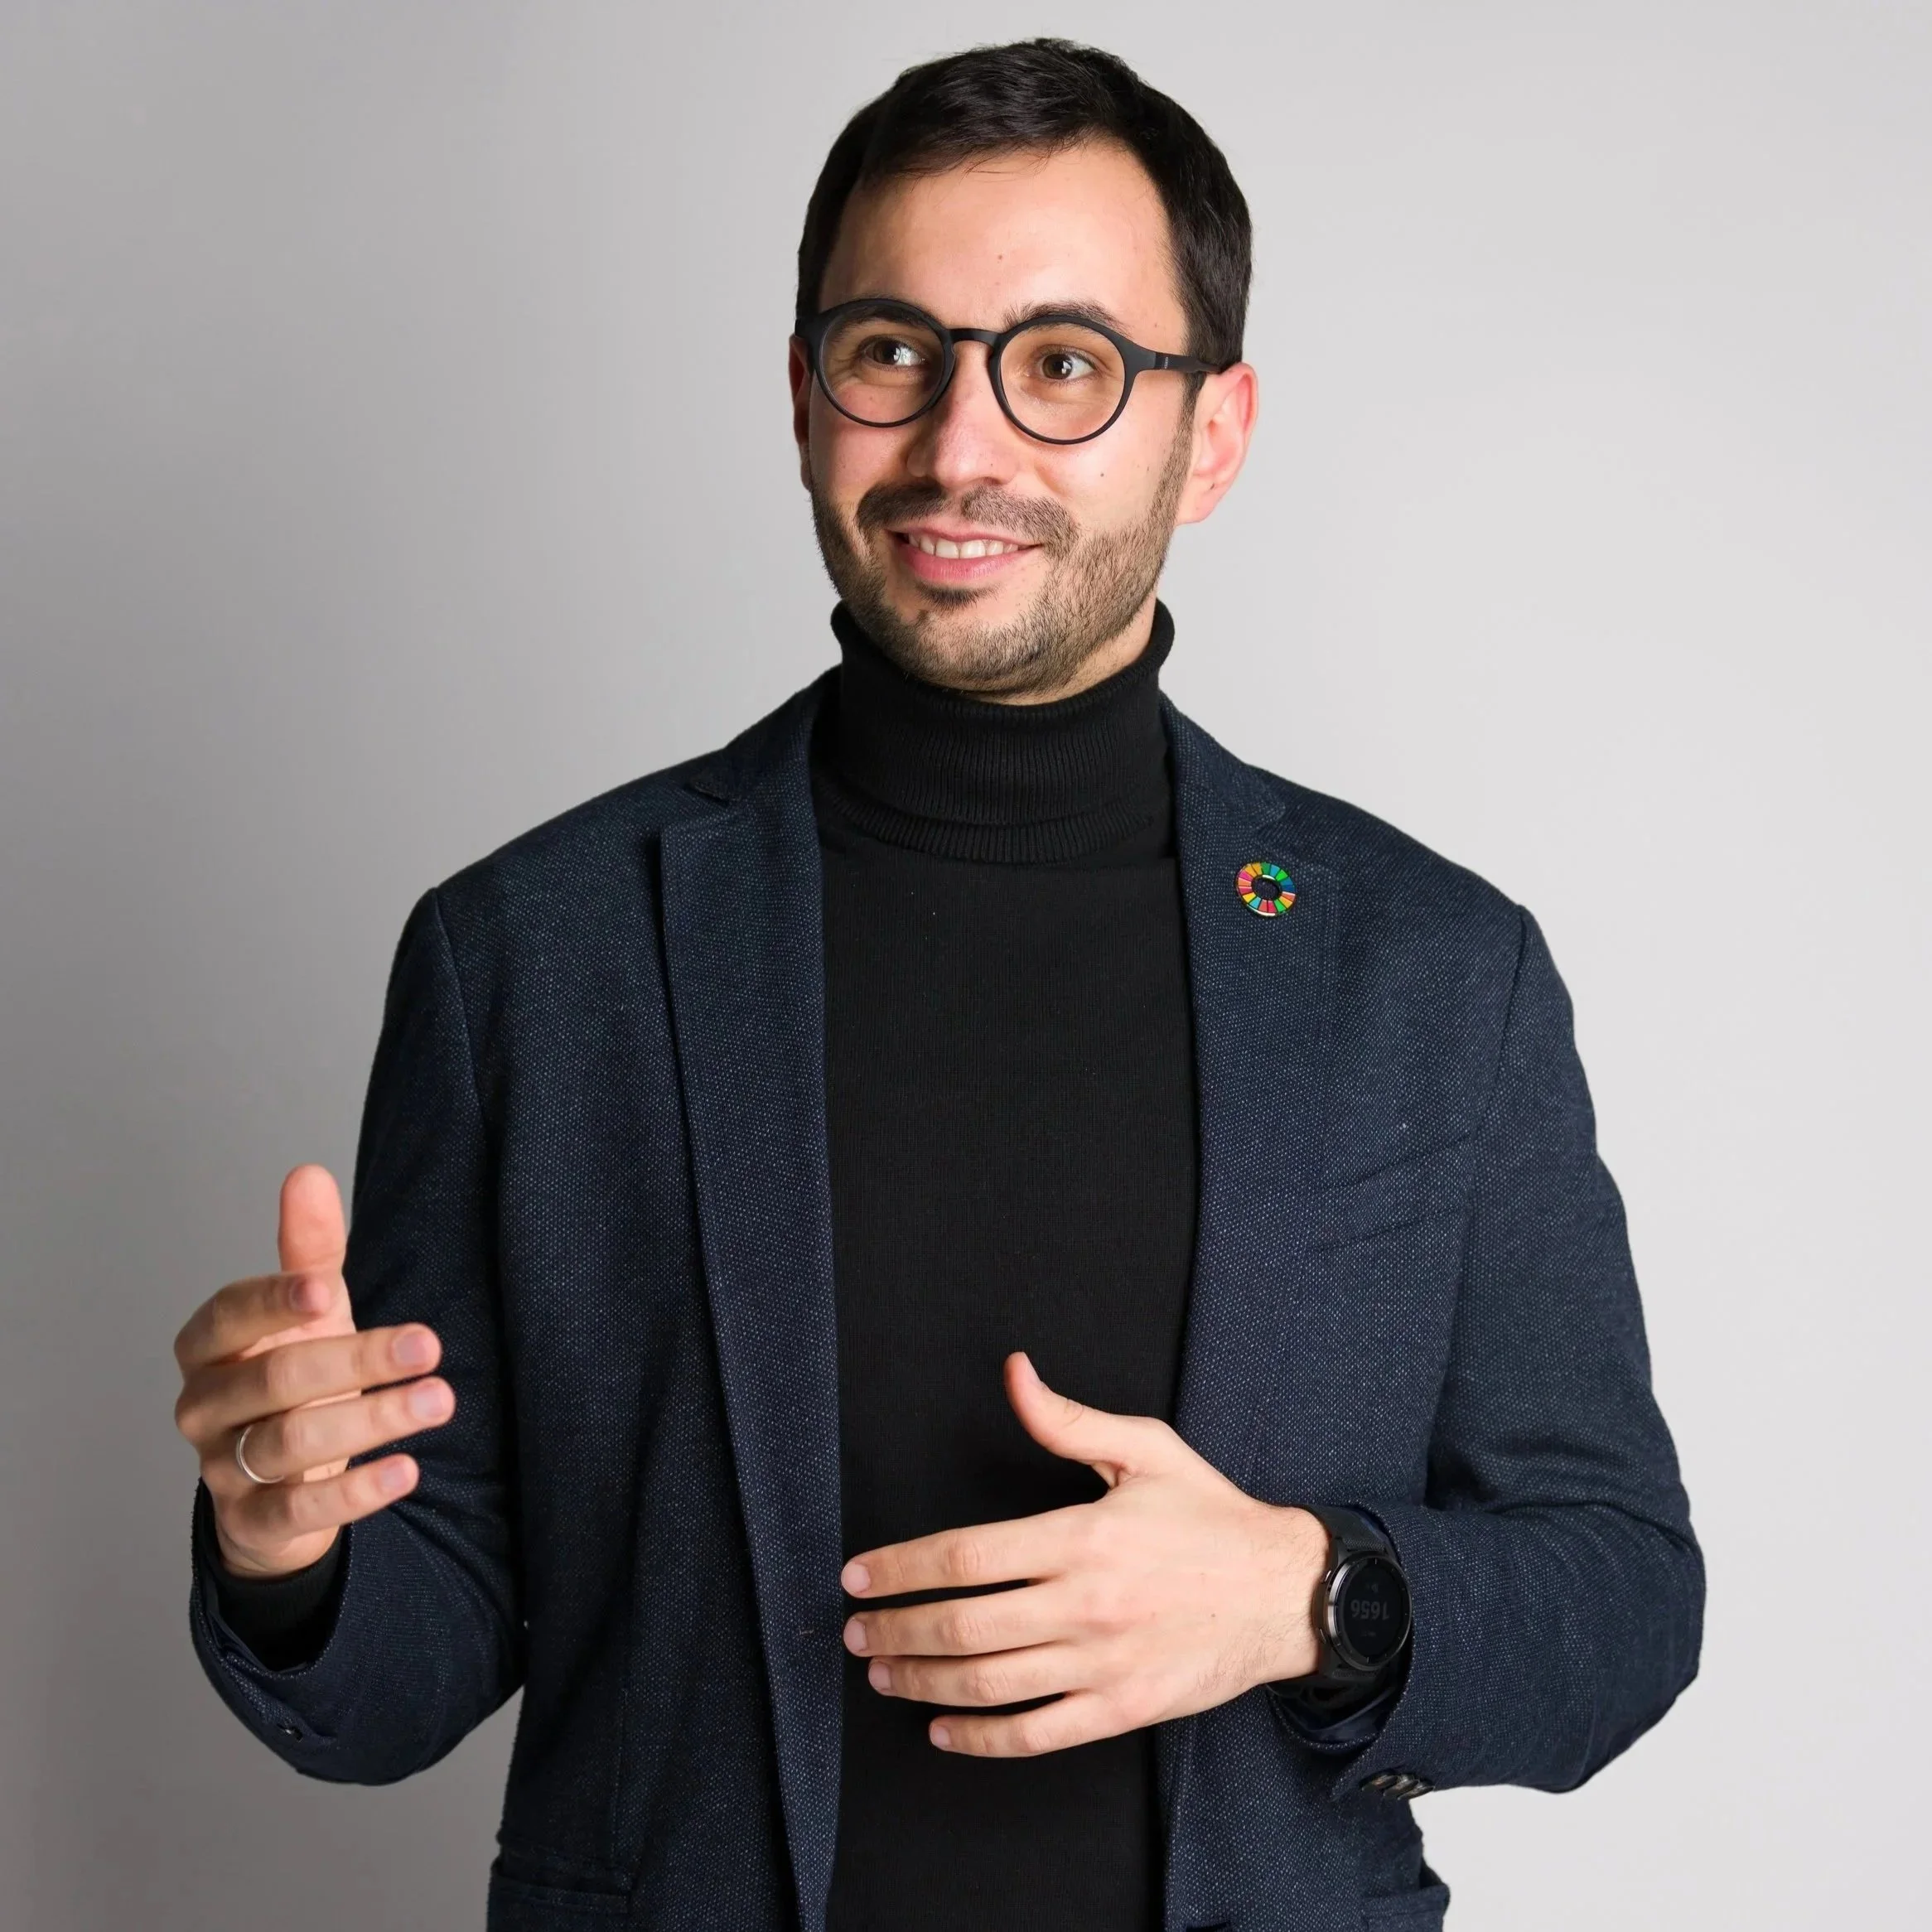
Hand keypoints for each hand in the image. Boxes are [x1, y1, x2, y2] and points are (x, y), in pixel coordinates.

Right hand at [172, 1162, 454, 1577]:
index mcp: (209, 1345)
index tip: (325, 1286)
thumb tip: (307, 1174)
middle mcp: (204, 1406)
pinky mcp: (252, 1523)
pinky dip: (354, 1491)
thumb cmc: (296, 1376)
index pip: (230, 1315)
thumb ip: (308, 1248)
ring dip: (371, 1420)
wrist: (280, 1481)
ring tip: (439, 1400)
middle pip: (274, 1379)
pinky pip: (297, 1511)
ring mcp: (221, 1468)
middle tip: (429, 1346)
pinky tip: (407, 1470)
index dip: (273, 1301)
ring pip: (288, 1443)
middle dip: (356, 1360)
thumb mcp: (308, 1311)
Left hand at [838, 1350, 1327, 1756]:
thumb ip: (1066, 1420)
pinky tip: (943, 1728)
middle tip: (855, 1631)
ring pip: (989, 1684)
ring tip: (883, 1673)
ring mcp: (1102, 1664)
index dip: (901, 1568)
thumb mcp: (1144, 1449)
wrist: (1284, 1592)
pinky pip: (1036, 1733)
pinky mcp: (1121, 1709)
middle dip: (896, 1629)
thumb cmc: (1210, 1516)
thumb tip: (1014, 1373)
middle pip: (963, 1625)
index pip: (966, 1556)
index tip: (859, 1574)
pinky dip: (981, 1738)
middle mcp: (1085, 1604)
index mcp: (1082, 1536)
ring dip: (923, 1681)